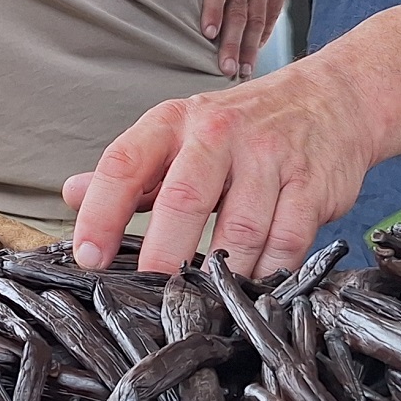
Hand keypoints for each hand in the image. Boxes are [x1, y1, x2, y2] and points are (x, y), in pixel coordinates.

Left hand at [63, 60, 375, 280]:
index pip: (124, 163)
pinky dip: (269, 272)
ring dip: (221, 273)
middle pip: (183, 198)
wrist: (330, 99)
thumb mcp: (178, 135)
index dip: (100, 213)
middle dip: (163, 253)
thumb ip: (129, 171)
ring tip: (205, 301)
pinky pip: (287, 240)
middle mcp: (219, 133)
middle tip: (152, 294)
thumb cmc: (241, 128)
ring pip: (240, 228)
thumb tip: (70, 193)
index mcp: (173, 122)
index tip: (87, 257)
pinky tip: (255, 288)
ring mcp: (269, 156)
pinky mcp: (312, 183)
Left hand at [199, 0, 293, 77]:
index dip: (212, 11)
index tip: (208, 34)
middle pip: (238, 10)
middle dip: (232, 42)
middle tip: (227, 68)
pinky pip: (273, 8)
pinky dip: (266, 30)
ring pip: (257, 14)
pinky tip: (257, 47)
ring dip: (250, 44)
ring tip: (244, 68)